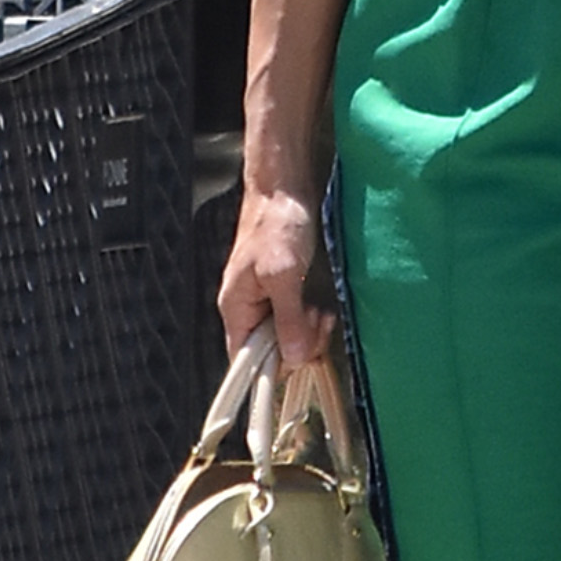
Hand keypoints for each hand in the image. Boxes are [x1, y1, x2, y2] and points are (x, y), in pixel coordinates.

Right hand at [217, 187, 338, 369]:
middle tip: (316, 320)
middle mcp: (249, 312)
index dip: (273, 369)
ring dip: (311, 331)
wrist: (285, 191)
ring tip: (321, 311)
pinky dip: (315, 320)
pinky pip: (301, 322)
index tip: (300, 353)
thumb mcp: (283, 273)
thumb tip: (293, 357)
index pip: (245, 362)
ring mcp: (269, 304)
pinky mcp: (287, 294)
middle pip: (272, 353)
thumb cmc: (276, 226)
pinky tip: (324, 308)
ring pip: (290, 339)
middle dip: (300, 344)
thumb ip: (287, 316)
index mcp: (236, 310)